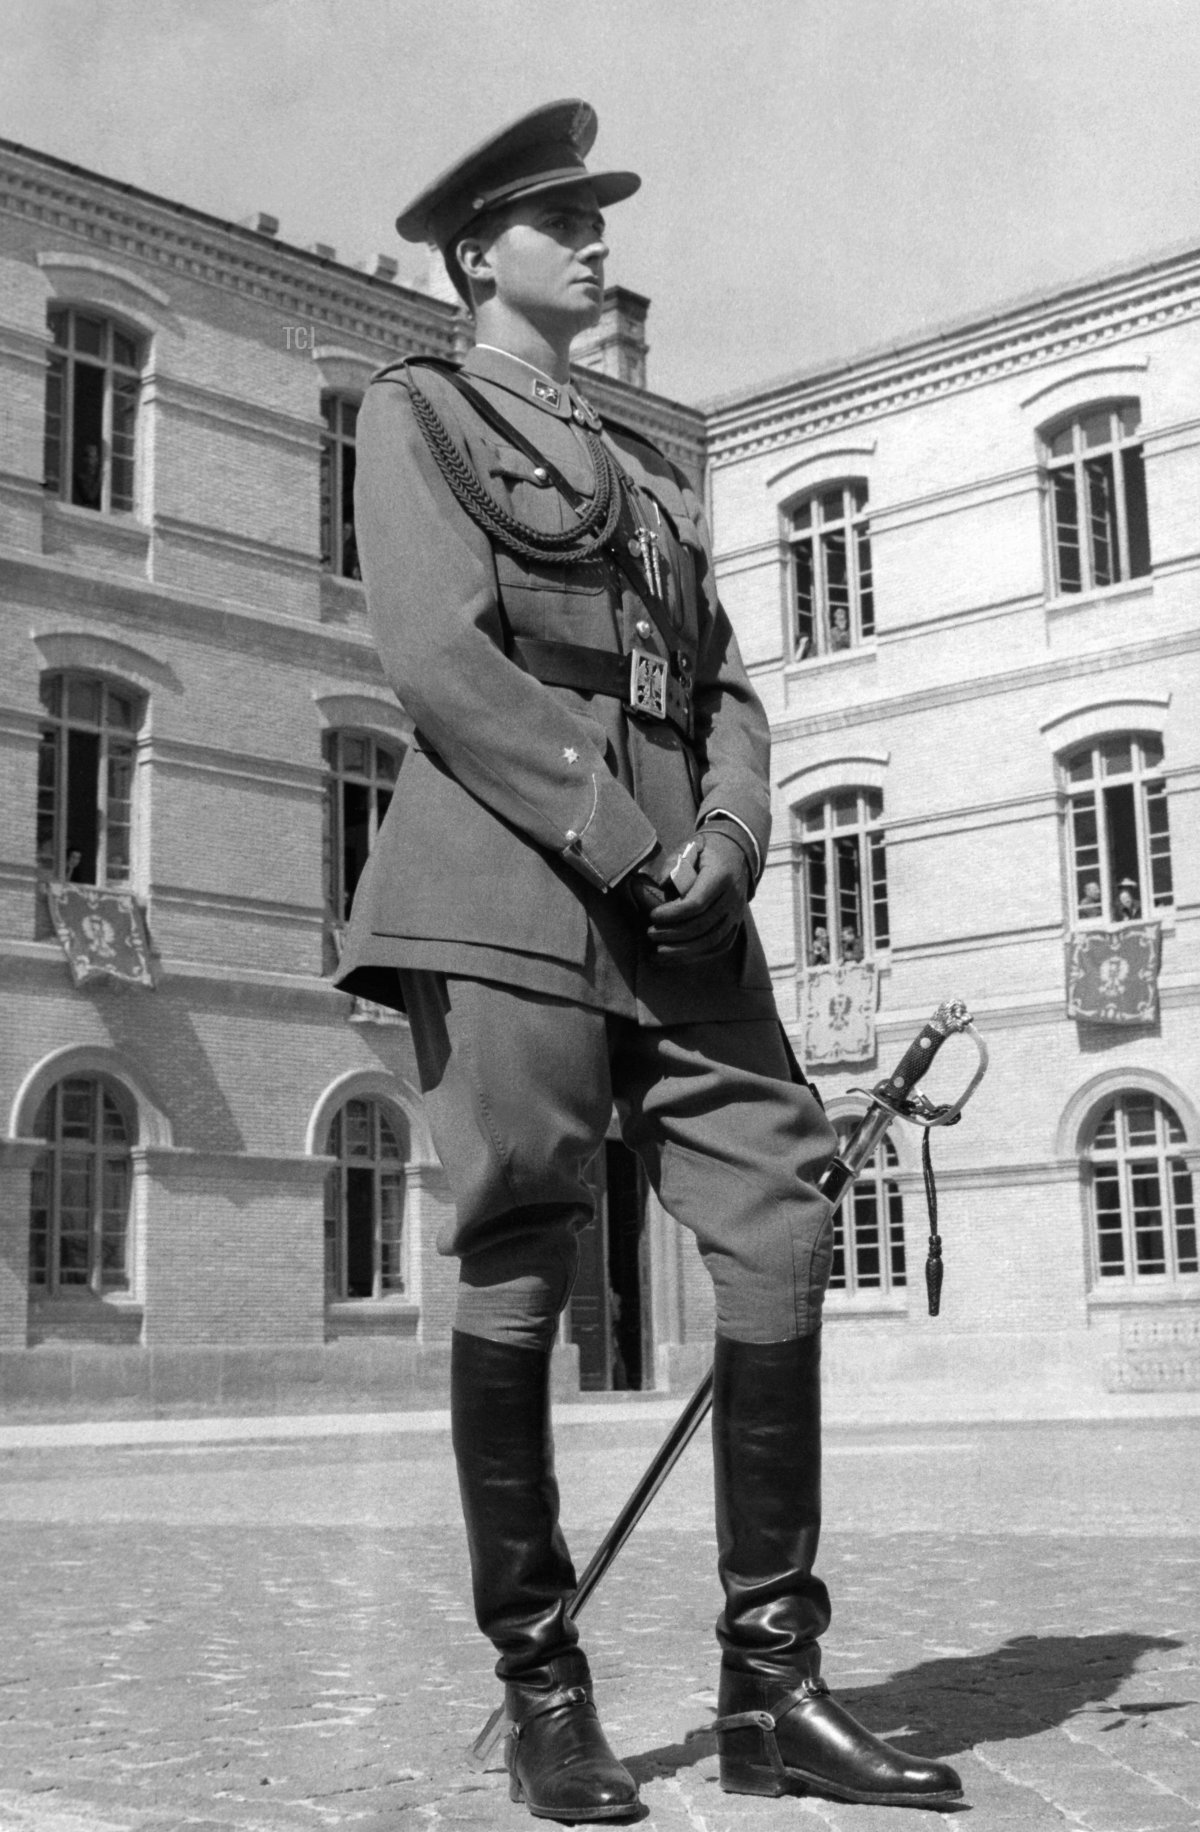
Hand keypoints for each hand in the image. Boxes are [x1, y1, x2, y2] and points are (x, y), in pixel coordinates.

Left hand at [645, 831, 749, 960]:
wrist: (737, 854)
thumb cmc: (707, 850)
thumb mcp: (691, 845)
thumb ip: (676, 861)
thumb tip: (662, 883)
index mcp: (721, 876)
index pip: (696, 903)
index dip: (672, 914)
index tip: (653, 916)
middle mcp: (733, 897)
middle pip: (702, 925)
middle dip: (673, 933)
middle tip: (650, 933)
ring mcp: (736, 913)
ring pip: (711, 940)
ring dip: (683, 950)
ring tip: (658, 952)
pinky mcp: (736, 924)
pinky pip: (720, 945)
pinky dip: (698, 954)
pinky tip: (677, 957)